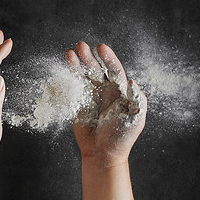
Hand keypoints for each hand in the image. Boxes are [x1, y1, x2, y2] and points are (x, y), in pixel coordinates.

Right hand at [65, 42, 146, 166]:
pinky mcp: (78, 103)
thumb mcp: (135, 119)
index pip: (114, 70)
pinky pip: (73, 88)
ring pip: (83, 76)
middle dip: (89, 58)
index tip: (101, 48)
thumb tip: (132, 82)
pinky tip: (63, 70)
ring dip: (76, 64)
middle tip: (80, 46)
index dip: (108, 58)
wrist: (103, 153)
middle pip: (96, 69)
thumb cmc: (122, 137)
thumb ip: (137, 100)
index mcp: (119, 91)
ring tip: (69, 53)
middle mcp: (105, 90)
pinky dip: (68, 78)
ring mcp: (90, 96)